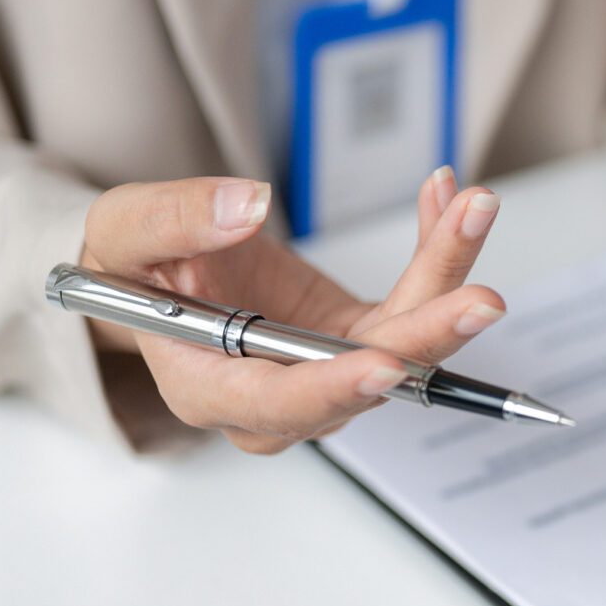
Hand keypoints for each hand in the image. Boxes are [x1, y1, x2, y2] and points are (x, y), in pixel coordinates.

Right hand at [80, 168, 505, 453]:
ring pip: (403, 341)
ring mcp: (327, 376)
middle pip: (364, 381)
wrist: (162, 276)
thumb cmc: (132, 268)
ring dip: (444, 273)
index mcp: (206, 387)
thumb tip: (247, 206)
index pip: (279, 404)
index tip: (388, 363)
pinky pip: (411, 306)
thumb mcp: (122, 232)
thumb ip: (173, 221)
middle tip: (483, 300)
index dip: (334, 388)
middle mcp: (277, 399)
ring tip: (472, 208)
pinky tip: (450, 201)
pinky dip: (435, 252)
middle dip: (426, 335)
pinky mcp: (359, 343)